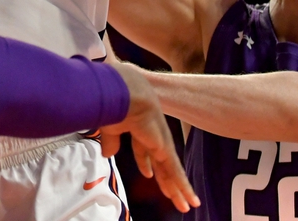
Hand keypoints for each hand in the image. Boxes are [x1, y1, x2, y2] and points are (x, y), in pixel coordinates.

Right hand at [100, 60, 199, 212]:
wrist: (125, 92)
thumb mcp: (110, 126)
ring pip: (172, 172)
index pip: (144, 150)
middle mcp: (154, 136)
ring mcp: (161, 143)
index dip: (145, 162)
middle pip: (162, 164)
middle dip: (166, 180)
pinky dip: (183, 187)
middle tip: (173, 195)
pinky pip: (175, 173)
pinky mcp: (164, 149)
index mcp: (140, 127)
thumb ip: (110, 141)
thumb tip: (107, 155)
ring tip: (187, 204)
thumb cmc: (114, 103)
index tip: (148, 173)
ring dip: (178, 189)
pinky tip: (189, 199)